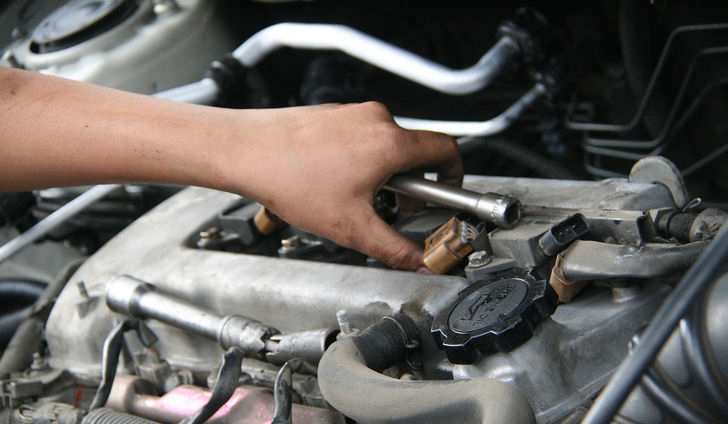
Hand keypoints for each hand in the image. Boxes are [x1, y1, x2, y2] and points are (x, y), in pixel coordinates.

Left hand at [220, 102, 462, 270]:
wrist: (246, 151)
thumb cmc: (289, 177)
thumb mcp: (351, 226)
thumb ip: (394, 248)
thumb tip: (420, 263)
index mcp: (390, 142)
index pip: (447, 151)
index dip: (454, 175)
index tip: (448, 192)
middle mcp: (376, 120)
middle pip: (416, 152)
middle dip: (412, 185)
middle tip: (394, 209)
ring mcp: (353, 114)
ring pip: (387, 146)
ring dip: (385, 174)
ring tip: (357, 199)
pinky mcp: (334, 115)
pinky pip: (363, 138)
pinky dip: (362, 161)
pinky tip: (336, 183)